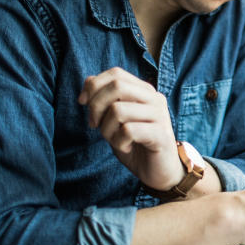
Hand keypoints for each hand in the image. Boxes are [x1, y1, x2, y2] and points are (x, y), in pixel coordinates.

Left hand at [78, 67, 183, 190]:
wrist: (160, 171)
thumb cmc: (136, 144)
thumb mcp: (116, 119)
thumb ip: (106, 99)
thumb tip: (88, 81)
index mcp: (145, 91)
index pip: (116, 73)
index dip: (94, 85)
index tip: (82, 102)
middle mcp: (155, 98)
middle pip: (117, 86)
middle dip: (96, 105)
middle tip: (95, 124)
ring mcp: (160, 115)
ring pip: (118, 110)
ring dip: (106, 129)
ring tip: (114, 140)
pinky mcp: (161, 135)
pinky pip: (128, 131)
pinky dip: (118, 142)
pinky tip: (126, 148)